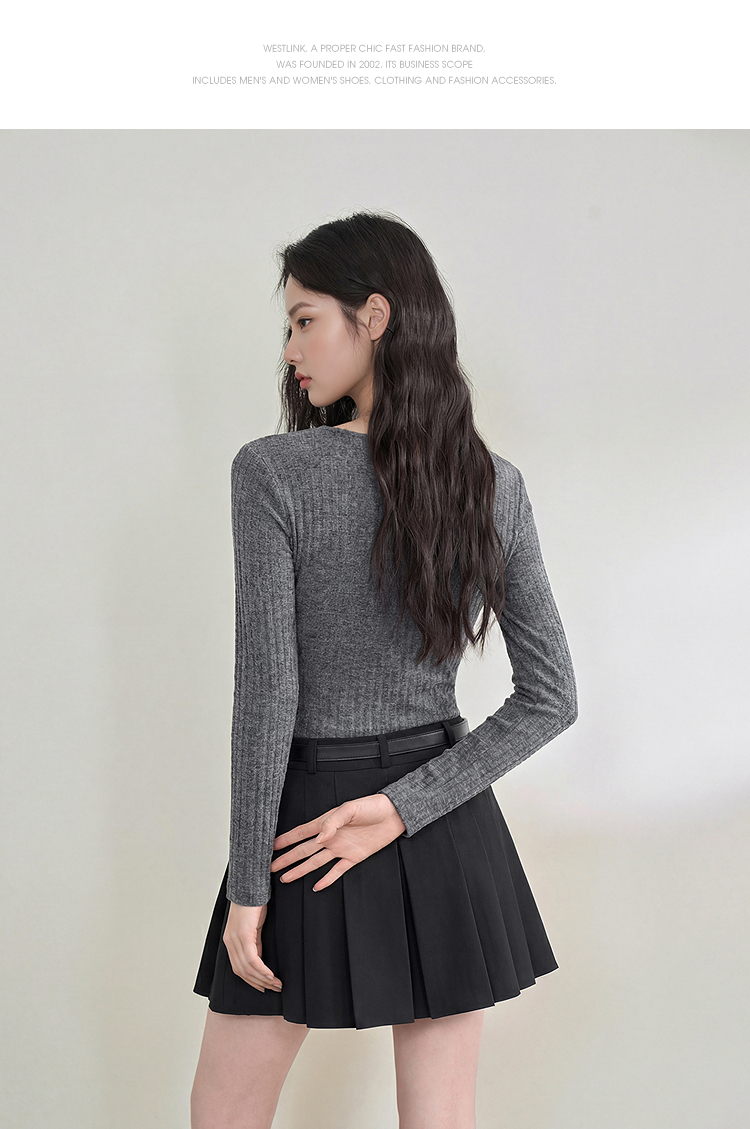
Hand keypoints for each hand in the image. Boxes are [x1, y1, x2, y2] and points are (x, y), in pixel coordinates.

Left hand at [223, 901, 281, 992]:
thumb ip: (253, 942)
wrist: (249, 887)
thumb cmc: (252, 903)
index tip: (263, 986)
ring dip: (263, 979)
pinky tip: (271, 975)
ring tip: (276, 984)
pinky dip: (262, 970)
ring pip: (248, 968)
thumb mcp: (252, 926)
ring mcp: (235, 939)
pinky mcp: (243, 935)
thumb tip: (259, 957)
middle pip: (243, 971)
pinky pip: (252, 959)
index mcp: (231, 941)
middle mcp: (230, 942)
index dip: (251, 980)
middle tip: (274, 988)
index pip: (239, 968)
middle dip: (259, 983)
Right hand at [270, 793, 406, 890]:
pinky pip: (337, 871)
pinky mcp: (353, 857)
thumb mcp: (350, 809)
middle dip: (287, 858)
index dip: (286, 839)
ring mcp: (340, 848)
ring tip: (285, 877)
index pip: (301, 833)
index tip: (271, 846)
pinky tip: (316, 886)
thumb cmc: (372, 806)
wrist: (393, 815)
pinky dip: (326, 879)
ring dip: (300, 870)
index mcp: (327, 823)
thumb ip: (332, 822)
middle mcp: (331, 837)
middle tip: (271, 866)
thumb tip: (318, 838)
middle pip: (304, 850)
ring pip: (315, 862)